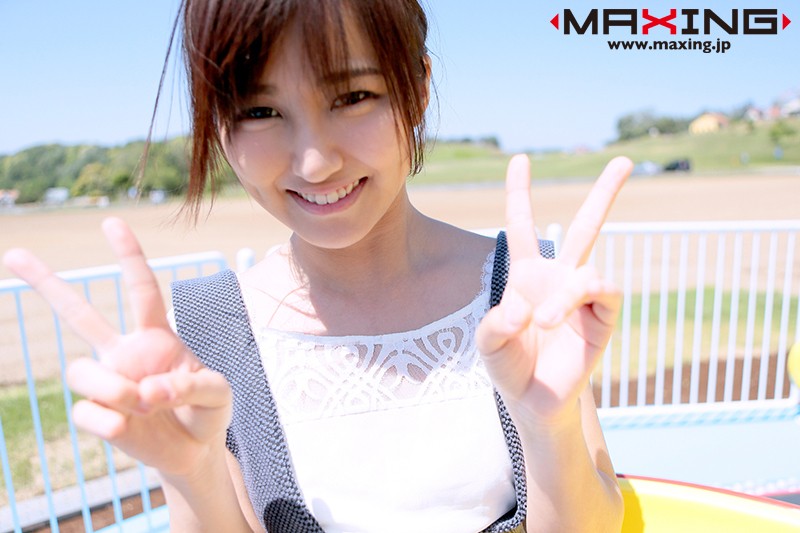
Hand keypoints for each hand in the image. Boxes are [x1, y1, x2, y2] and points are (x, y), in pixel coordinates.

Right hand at [2, 218, 231, 476]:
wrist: (198, 450)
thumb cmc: (209, 411)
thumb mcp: (218, 392)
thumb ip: (192, 385)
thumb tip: (147, 390)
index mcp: (156, 337)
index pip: (141, 290)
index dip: (128, 257)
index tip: (111, 223)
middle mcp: (125, 354)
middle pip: (79, 315)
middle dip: (47, 285)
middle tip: (14, 254)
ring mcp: (108, 383)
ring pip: (80, 371)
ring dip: (114, 390)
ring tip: (143, 405)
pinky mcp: (97, 415)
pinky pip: (85, 412)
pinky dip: (110, 423)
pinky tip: (129, 429)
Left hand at [476, 155, 631, 424]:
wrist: (533, 403)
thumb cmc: (509, 367)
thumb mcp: (488, 345)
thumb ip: (495, 326)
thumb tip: (526, 309)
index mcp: (527, 275)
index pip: (523, 226)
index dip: (520, 193)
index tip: (520, 159)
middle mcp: (559, 278)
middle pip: (585, 227)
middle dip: (604, 194)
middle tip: (625, 160)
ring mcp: (583, 298)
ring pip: (588, 272)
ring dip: (563, 297)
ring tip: (542, 324)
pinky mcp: (602, 321)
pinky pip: (605, 295)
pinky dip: (581, 301)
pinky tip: (560, 320)